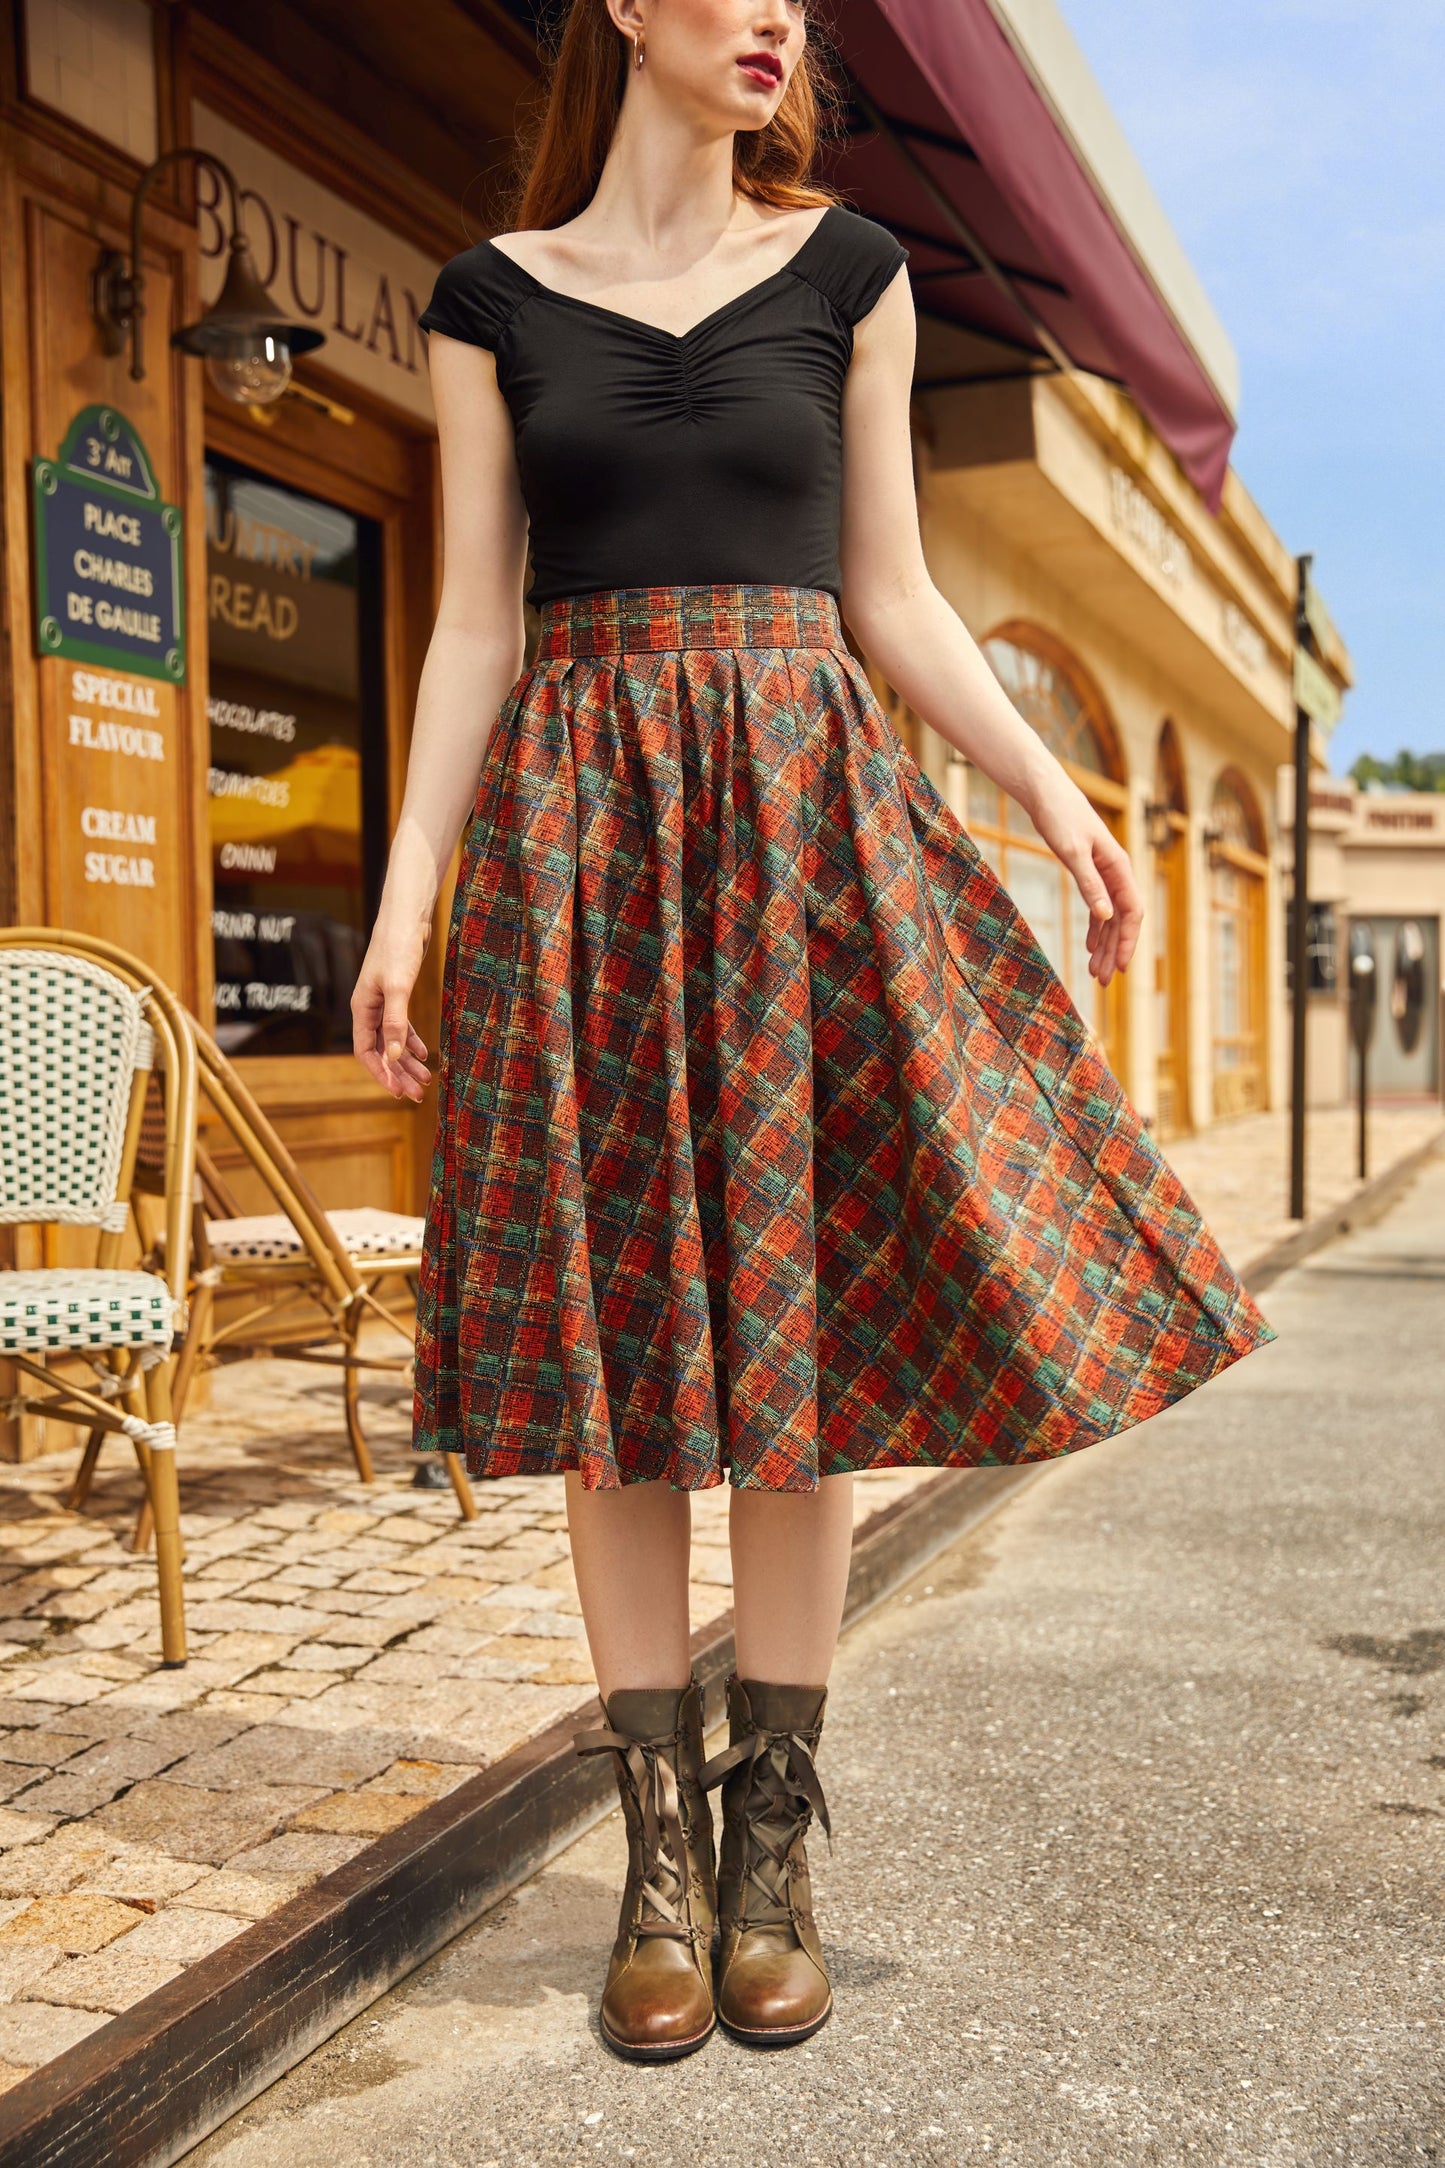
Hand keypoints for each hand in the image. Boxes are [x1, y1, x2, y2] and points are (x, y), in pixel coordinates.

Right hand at [351, 923, 433, 1101]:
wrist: (406, 918)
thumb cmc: (398, 947)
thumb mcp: (398, 987)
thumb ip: (396, 1022)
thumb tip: (394, 1056)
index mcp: (362, 1009)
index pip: (366, 1052)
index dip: (381, 1074)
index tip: (398, 1093)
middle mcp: (369, 1009)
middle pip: (381, 1051)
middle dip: (398, 1074)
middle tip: (417, 1095)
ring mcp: (383, 1002)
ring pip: (393, 1040)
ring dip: (407, 1061)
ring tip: (426, 1080)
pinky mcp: (398, 994)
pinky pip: (401, 1026)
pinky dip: (412, 1041)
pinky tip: (425, 1054)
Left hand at [1028, 778, 1143, 986]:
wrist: (1046, 791)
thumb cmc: (1059, 815)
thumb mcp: (1072, 851)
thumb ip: (1089, 883)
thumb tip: (1106, 916)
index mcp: (1118, 866)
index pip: (1132, 912)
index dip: (1127, 941)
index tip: (1119, 968)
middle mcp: (1116, 871)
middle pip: (1122, 919)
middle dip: (1114, 950)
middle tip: (1103, 980)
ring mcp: (1104, 872)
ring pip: (1110, 916)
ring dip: (1104, 944)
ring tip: (1095, 971)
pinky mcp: (1089, 871)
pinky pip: (1098, 906)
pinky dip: (1095, 928)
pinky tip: (1089, 946)